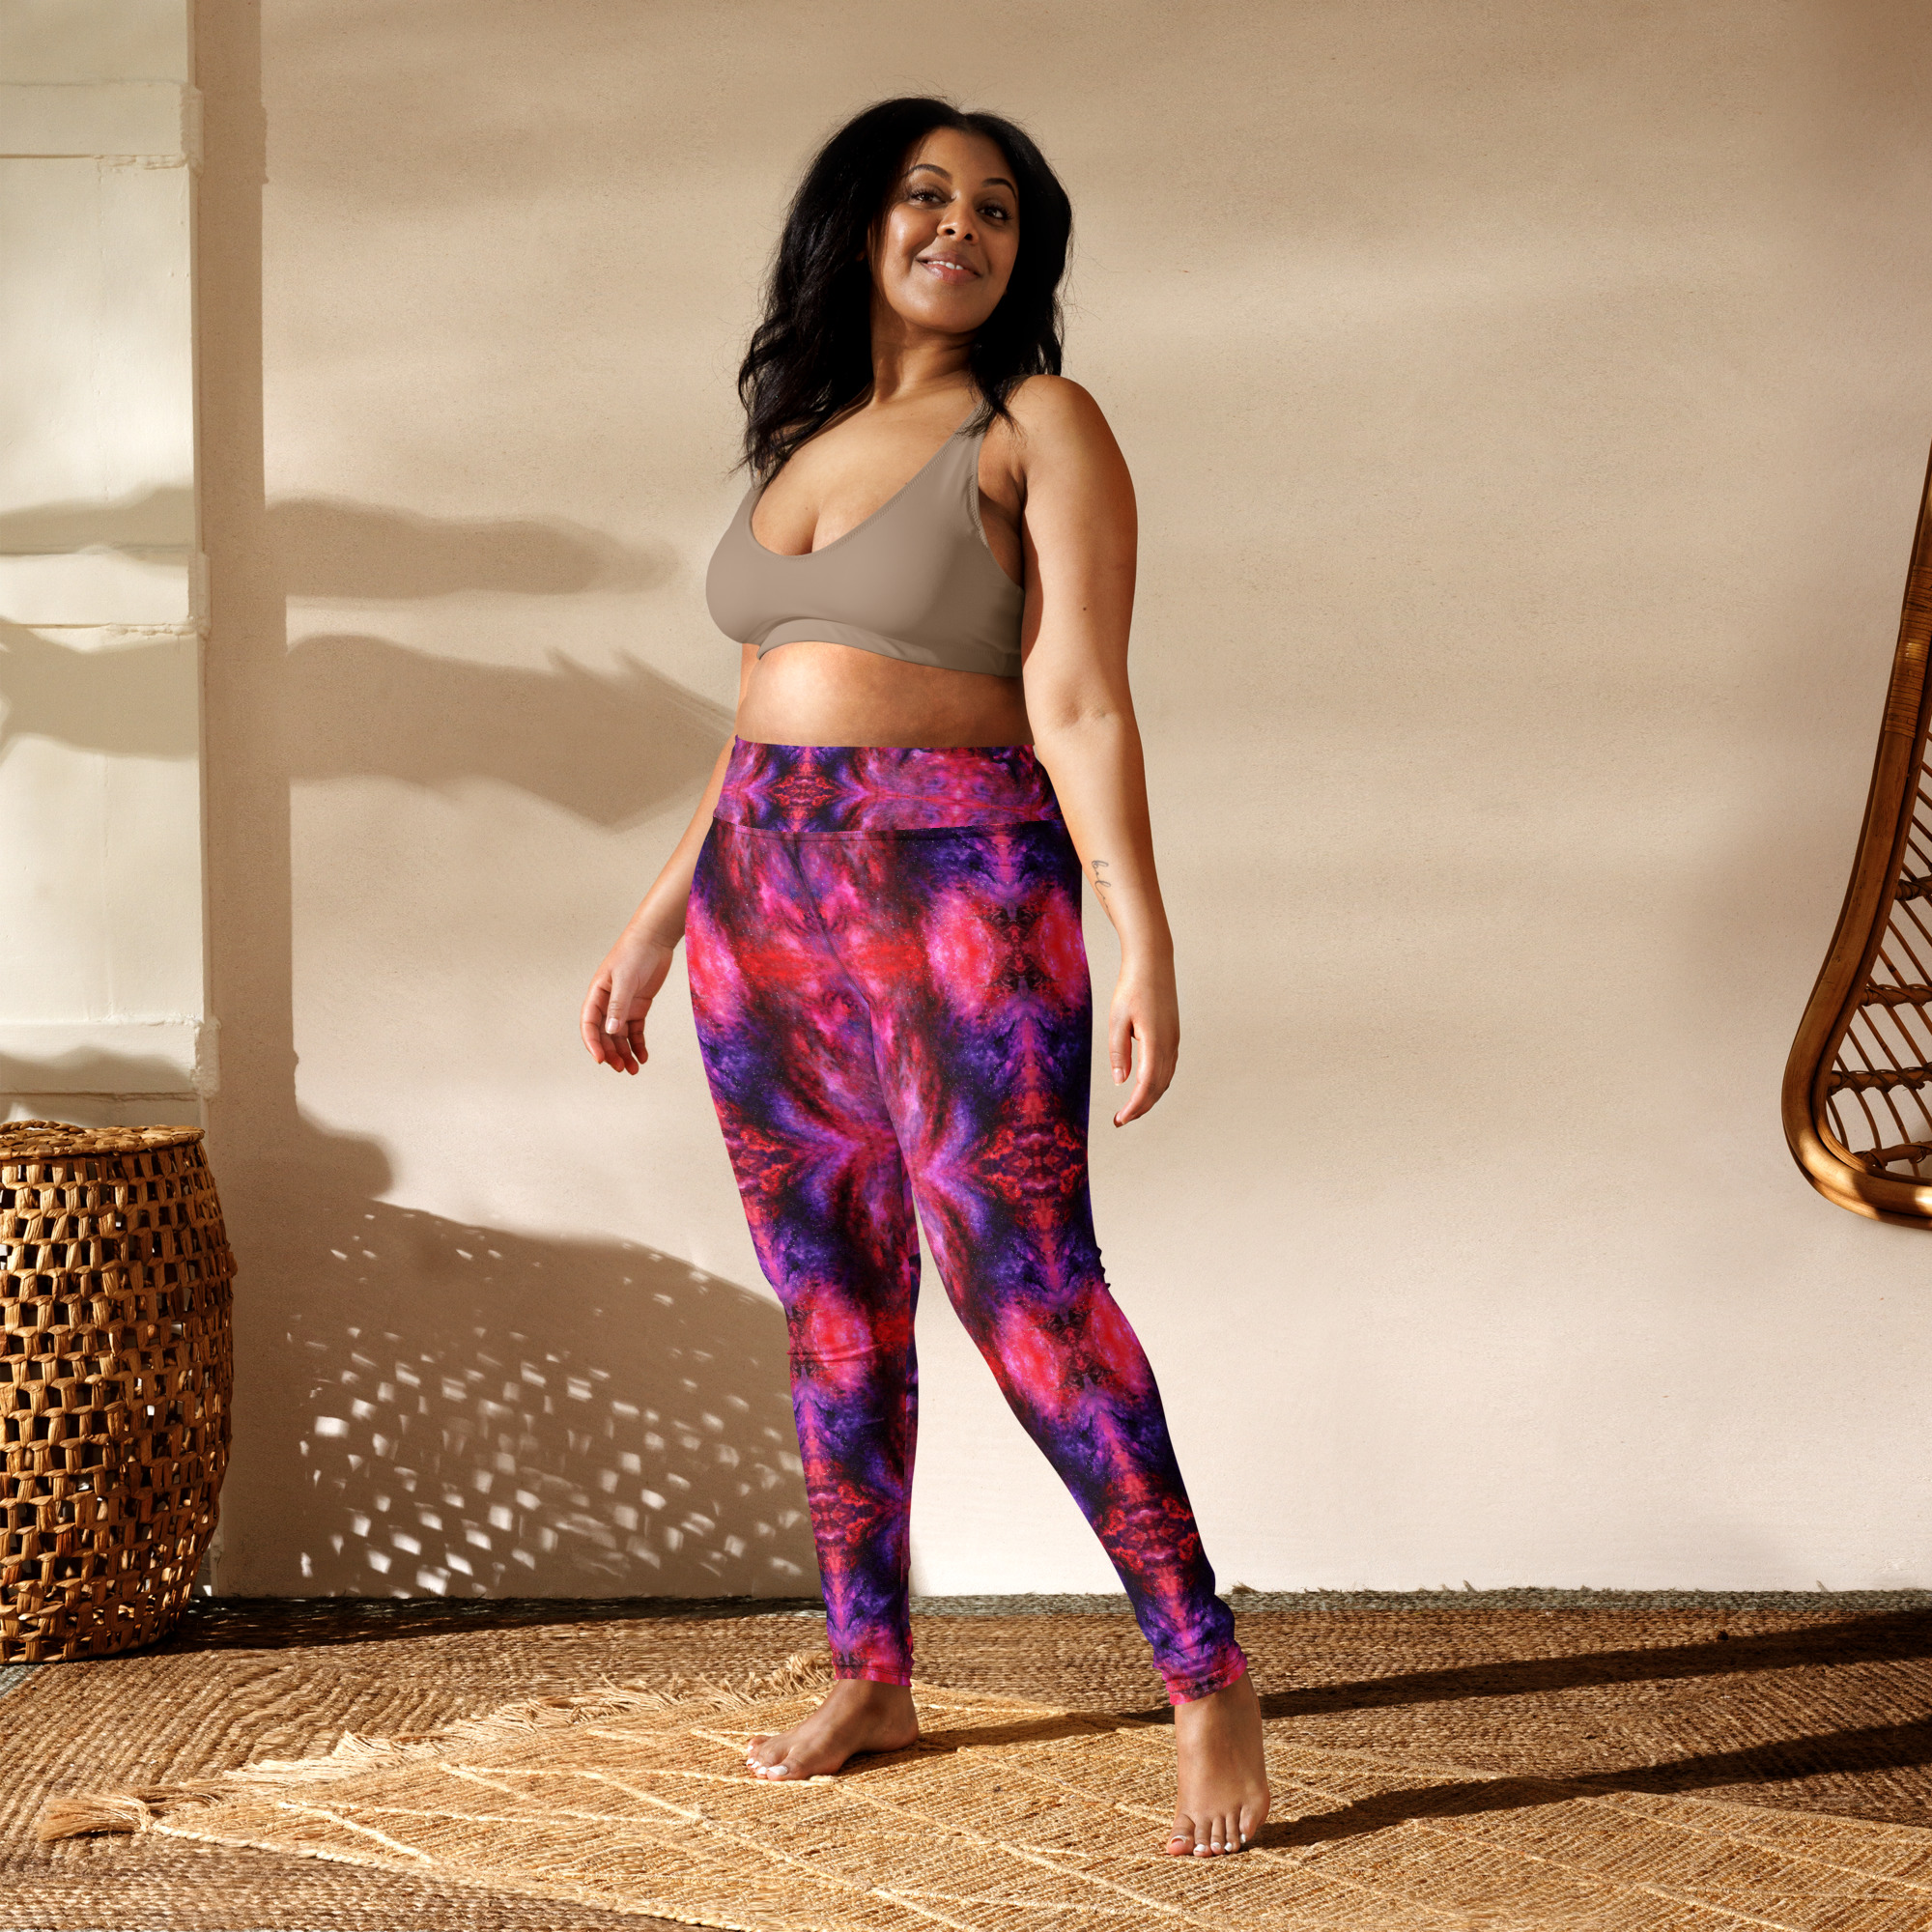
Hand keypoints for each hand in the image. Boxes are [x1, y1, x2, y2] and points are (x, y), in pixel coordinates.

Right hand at [581, 924, 676, 1074]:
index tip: (601, 1059)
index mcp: (597, 995)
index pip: (589, 1025)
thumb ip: (618, 1006)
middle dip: (611, 1053)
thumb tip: (611, 1031)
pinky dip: (638, 1044)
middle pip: (605, 1035)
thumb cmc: (634, 953)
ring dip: (625, 1053)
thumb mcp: (625, 980)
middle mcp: (607, 1003)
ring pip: (620, 1036)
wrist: (654, 939)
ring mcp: (623, 1006)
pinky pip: (636, 1030)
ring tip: (633, 1069)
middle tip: (622, 1069)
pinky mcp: (639, 1006)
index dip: (593, 1043)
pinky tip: (643, 1057)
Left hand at [1108, 961, 1177, 1124]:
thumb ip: (1118, 1052)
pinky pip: (1168, 1067)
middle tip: (1121, 1120)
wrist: (1153, 963)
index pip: (1147, 1084)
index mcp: (1155, 1042)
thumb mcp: (1117, 1020)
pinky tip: (1144, 1086)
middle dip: (1141, 1107)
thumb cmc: (1132, 988)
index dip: (1135, 1106)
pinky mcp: (1173, 1035)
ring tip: (1131, 1108)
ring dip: (1149, 1097)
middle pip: (1158, 1087)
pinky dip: (1156, 1083)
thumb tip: (1121, 1082)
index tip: (1120, 1119)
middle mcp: (1170, 1044)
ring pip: (1165, 1078)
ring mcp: (1174, 1040)